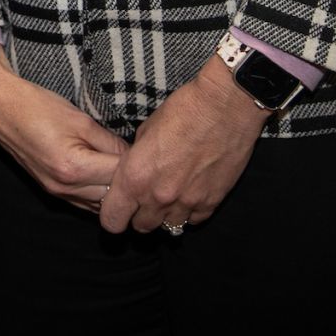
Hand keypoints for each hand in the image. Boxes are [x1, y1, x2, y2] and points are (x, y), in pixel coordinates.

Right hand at [0, 42, 126, 213]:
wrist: (0, 106)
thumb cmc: (37, 106)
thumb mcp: (81, 119)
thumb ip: (110, 142)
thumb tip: (133, 157)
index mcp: (74, 168)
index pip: (120, 176)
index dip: (137, 165)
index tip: (147, 154)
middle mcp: (64, 187)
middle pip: (113, 196)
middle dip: (129, 182)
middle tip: (141, 166)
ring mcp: (56, 191)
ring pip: (100, 205)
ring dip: (114, 192)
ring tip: (126, 173)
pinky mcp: (50, 189)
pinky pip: (84, 203)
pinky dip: (99, 194)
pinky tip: (105, 179)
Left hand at [99, 55, 267, 234]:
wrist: (224, 108)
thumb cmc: (181, 111)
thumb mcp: (145, 132)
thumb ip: (136, 160)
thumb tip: (135, 171)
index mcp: (135, 177)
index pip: (112, 220)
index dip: (112, 215)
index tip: (117, 207)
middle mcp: (159, 196)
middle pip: (140, 227)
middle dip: (137, 216)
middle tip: (142, 200)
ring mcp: (187, 203)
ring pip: (168, 228)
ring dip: (164, 216)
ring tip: (167, 197)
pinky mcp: (212, 202)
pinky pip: (194, 220)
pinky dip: (189, 212)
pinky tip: (188, 195)